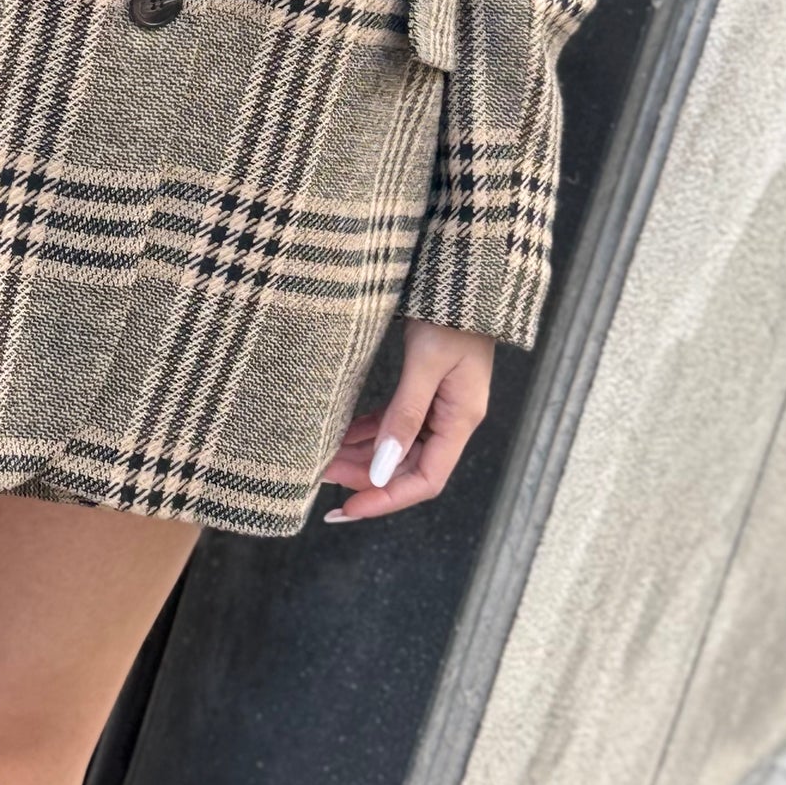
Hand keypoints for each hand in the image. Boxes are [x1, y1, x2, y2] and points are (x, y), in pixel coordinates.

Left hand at [316, 319, 492, 521]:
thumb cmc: (448, 315)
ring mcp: (440, 405)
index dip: (387, 498)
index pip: (426, 480)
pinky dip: (371, 432)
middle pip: (409, 466)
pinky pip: (397, 423)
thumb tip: (382, 468)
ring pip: (399, 446)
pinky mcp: (428, 388)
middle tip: (322, 475)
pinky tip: (343, 435)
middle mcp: (452, 419)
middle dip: (366, 476)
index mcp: (461, 420)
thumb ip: (404, 415)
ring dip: (364, 455)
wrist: (463, 275)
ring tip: (325, 458)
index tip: (348, 509)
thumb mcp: (424, 364)